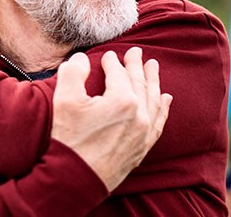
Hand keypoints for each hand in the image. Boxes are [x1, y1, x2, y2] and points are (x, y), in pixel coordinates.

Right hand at [51, 47, 171, 191]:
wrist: (75, 178)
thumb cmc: (69, 139)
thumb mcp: (65, 100)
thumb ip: (73, 72)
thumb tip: (81, 59)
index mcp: (122, 100)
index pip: (119, 74)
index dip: (113, 62)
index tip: (108, 55)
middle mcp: (139, 115)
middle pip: (139, 83)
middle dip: (136, 66)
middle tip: (136, 52)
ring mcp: (144, 132)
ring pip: (153, 100)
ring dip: (153, 81)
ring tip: (153, 67)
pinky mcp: (143, 147)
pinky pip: (159, 122)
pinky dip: (162, 108)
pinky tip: (165, 99)